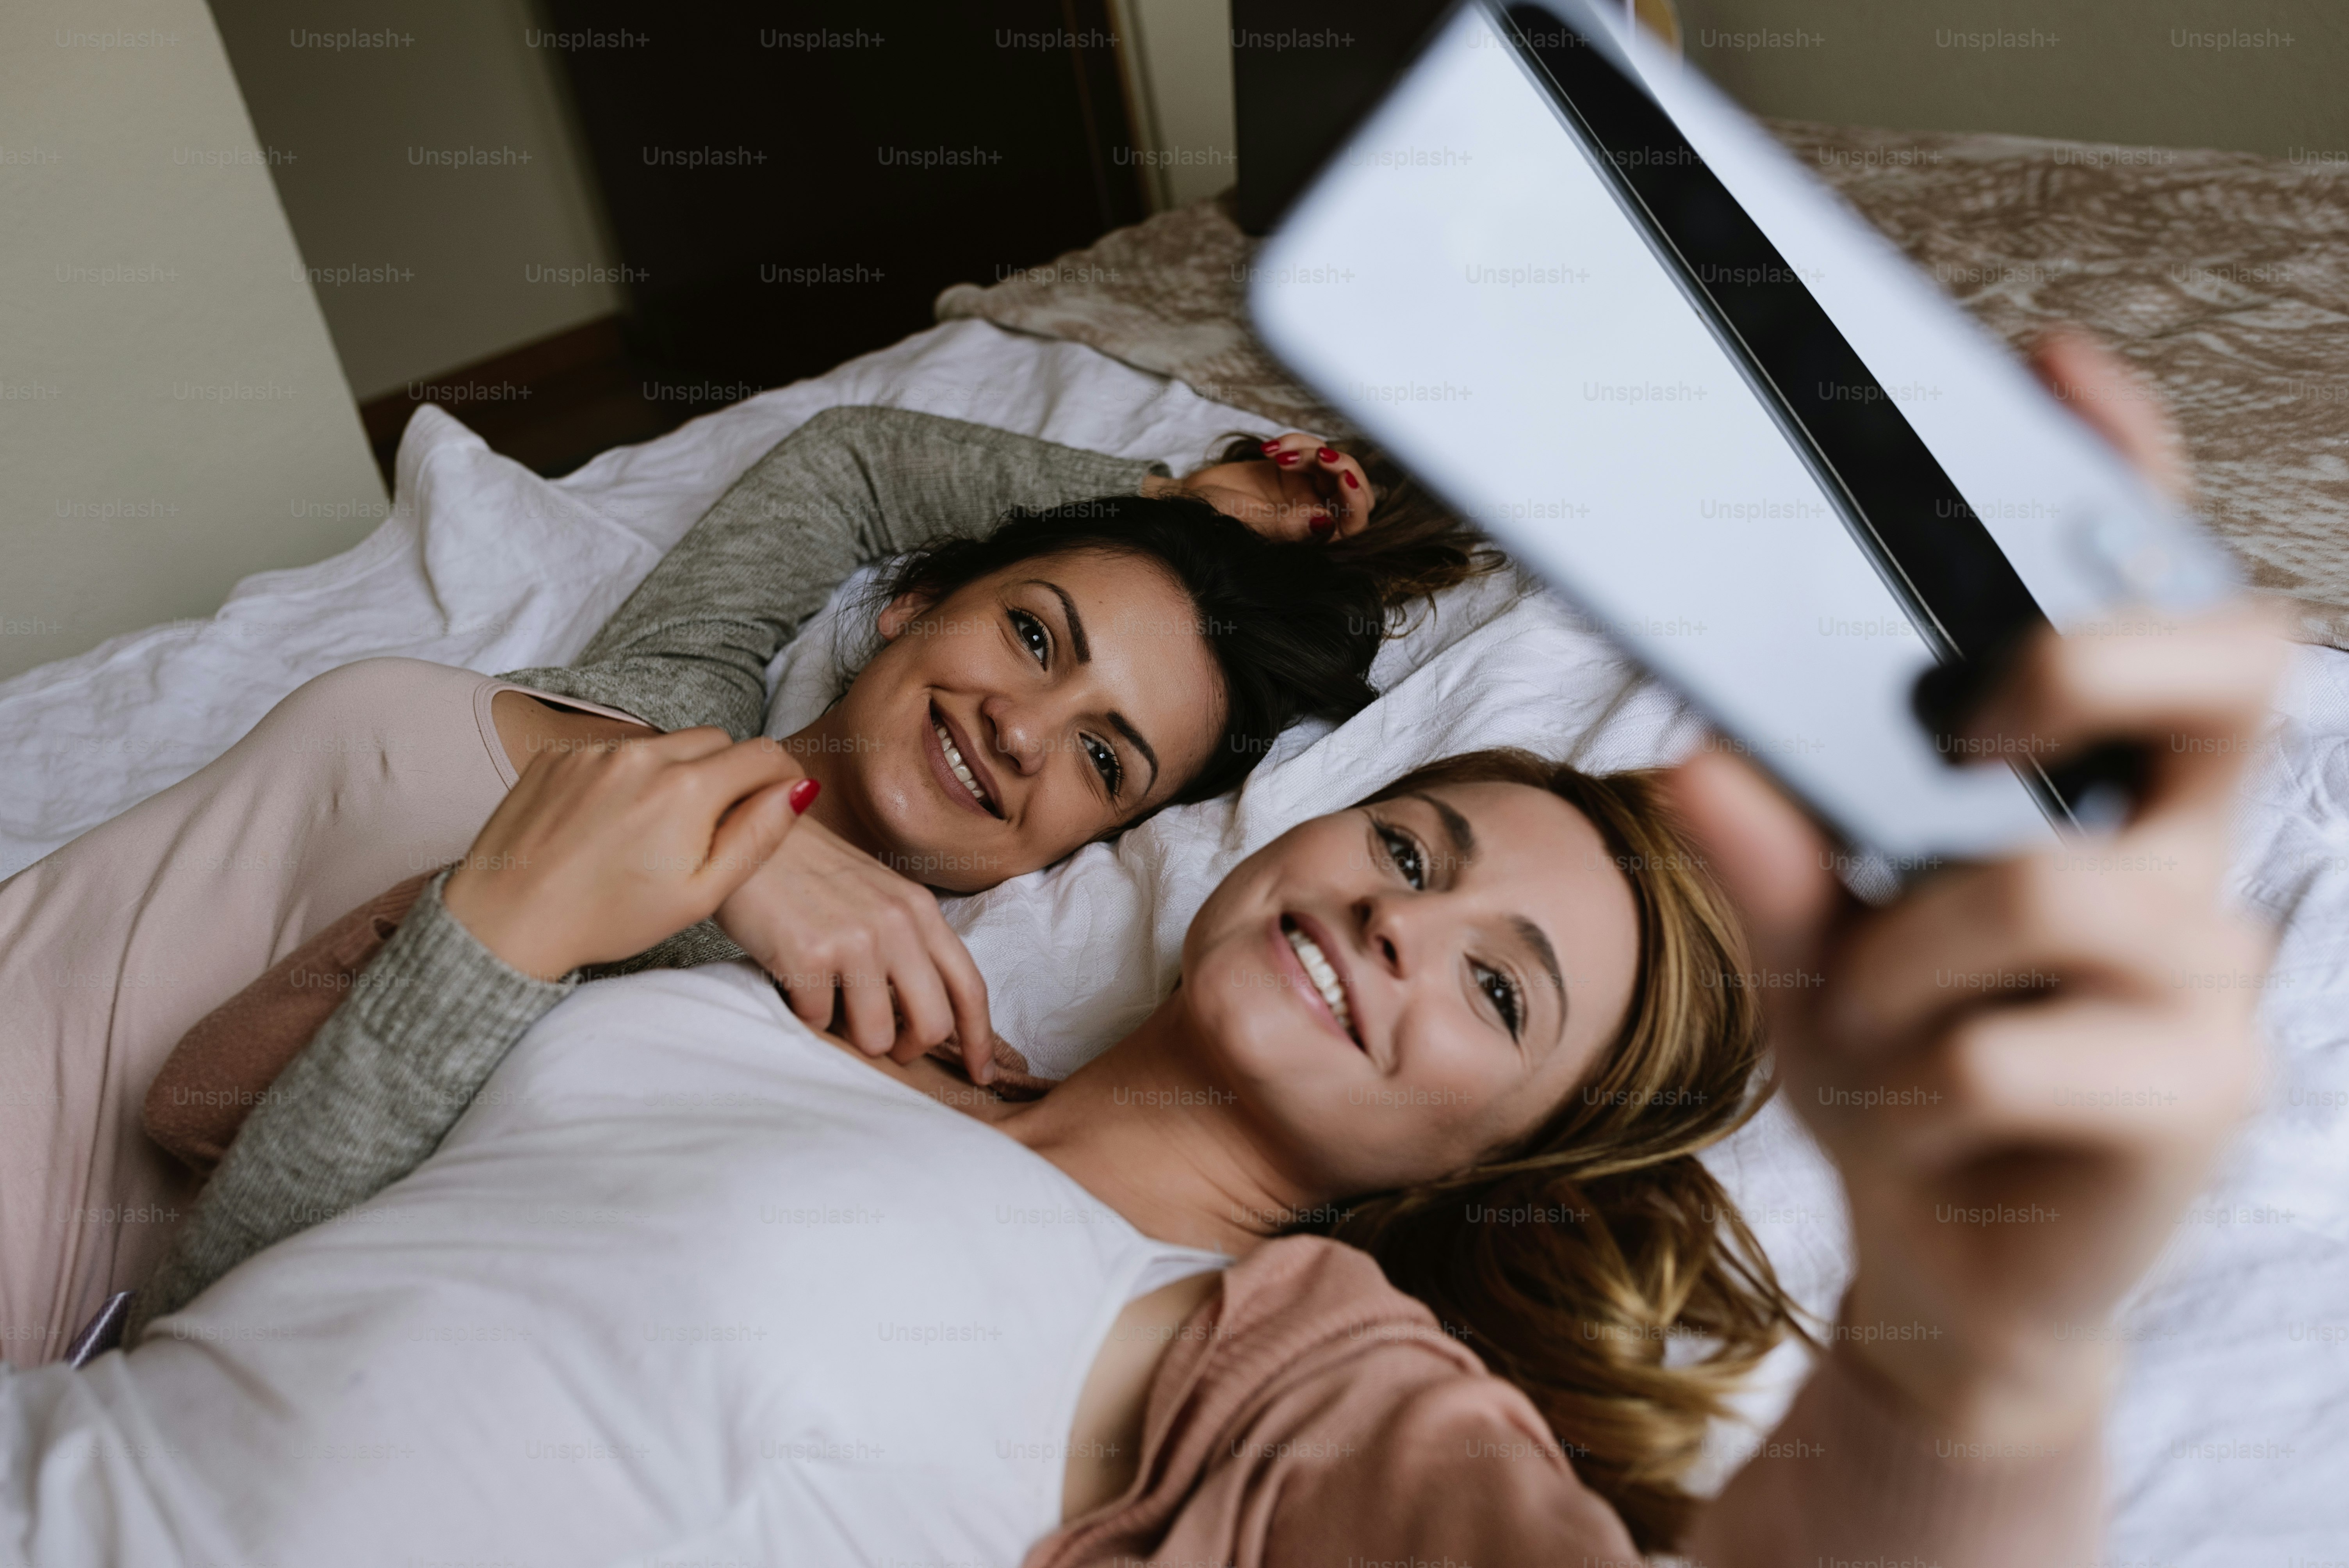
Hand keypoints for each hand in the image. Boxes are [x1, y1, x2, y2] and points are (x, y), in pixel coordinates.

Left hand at [442, 728, 814, 980]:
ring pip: (664, 744)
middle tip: (711, 825)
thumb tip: (799, 788)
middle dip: (728, 773)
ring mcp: (597, 751)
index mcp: (688, 789)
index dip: (782, 774)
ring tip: (651, 830)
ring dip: (676, 773)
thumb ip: (758, 835)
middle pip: (716, 740)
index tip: (780, 798)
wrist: (507, 921)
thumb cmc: (608, 918)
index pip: (763, 753)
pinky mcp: (560, 755)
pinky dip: (626, 777)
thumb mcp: (700, 894)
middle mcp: (644, 755)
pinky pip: (615, 750)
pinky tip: (608, 822)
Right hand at [712, 815, 995, 1082]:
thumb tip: (917, 1007)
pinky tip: (791, 980)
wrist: (743, 827)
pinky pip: (819, 1022)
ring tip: (827, 1001)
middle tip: (886, 1045)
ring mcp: (855, 940)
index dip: (979, 1038)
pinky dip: (805, 1014)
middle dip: (909, 1049)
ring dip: (851, 1036)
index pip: (969, 985)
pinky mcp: (809, 955)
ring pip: (876, 1036)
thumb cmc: (803, 868)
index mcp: (919, 910)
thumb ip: (904, 940)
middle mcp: (897, 924)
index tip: (980, 1074)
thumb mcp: (874, 893)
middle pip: (933, 1024)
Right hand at [1155, 431, 1373, 542]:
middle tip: (1319, 455)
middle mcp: (1317, 514)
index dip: (1357, 499)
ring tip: (1277, 454)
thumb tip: (1326, 521)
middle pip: (1353, 487)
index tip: (1343, 477)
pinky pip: (1311, 447)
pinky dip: (1295, 441)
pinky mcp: (1296, 467)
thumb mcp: (1250, 524)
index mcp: (1313, 539)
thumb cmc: (1215, 520)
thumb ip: (1288, 526)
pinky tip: (1270, 449)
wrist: (1190, 499)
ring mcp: (1308, 489)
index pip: (1354, 521)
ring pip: (1333, 462)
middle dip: (1340, 466)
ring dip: (1310, 450)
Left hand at [1664, 332, 2287, 1441]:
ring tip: (1875, 1023)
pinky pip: (2017, 1050)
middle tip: (1965, 708)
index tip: (2053, 367)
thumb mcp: (1806, 951)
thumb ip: (1771, 858)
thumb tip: (1704, 758)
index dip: (2123, 475)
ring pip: (2050, 891)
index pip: (2149, 597)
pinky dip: (1920, 1075)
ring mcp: (2211, 972)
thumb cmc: (1898, 1069)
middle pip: (2232, 663)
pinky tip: (1920, 1109)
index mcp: (2098, 788)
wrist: (1943, 1261)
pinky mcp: (2201, 1092)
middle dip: (2090, 653)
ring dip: (1911, 961)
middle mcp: (2182, 852)